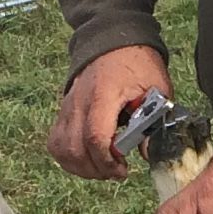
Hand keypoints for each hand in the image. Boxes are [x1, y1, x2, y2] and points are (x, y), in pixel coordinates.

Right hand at [48, 44, 170, 180]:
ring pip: (61, 149)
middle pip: (74, 148)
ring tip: (102, 168)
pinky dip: (67, 158)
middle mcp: (79, 102)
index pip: (95, 136)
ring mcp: (67, 107)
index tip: (123, 169)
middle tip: (116, 172)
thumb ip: (153, 121)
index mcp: (103, 95)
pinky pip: (55, 142)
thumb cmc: (137, 64)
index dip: (107, 160)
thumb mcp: (156, 89)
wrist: (112, 40)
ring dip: (81, 167)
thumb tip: (146, 154)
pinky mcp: (62, 111)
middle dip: (96, 169)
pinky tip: (86, 160)